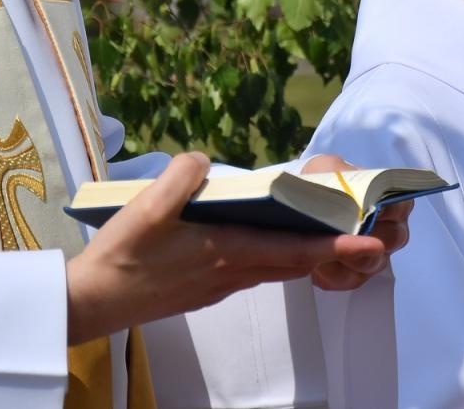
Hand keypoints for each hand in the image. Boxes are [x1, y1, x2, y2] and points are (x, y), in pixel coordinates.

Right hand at [64, 152, 391, 343]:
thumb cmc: (120, 257)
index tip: (370, 244)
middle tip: (365, 238)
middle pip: (294, 262)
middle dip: (330, 251)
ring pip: (276, 268)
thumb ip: (180, 179)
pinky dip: (274, 257)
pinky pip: (255, 271)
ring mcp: (220, 284)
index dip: (334, 246)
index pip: (293, 249)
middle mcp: (232, 271)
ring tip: (325, 233)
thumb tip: (202, 161)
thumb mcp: (145, 208)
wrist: (93, 302)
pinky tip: (265, 240)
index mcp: (227, 250)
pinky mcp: (206, 289)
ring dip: (304, 254)